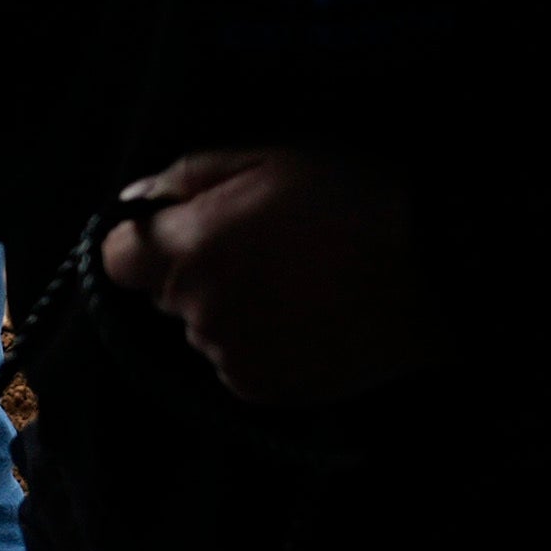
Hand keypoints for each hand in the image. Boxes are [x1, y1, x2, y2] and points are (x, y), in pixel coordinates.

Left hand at [101, 146, 433, 407]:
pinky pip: (240, 363)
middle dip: (199, 270)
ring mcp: (231, 359)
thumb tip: (141, 198)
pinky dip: (262, 343)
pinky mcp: (265, 392)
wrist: (434, 269)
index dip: (144, 241)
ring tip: (299, 282)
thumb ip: (187, 178)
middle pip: (167, 295)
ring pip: (206, 330)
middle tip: (265, 246)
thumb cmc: (351, 199)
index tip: (180, 229)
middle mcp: (198, 314)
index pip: (116, 259)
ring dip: (233, 309)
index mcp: (188, 253)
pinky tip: (310, 317)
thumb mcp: (266, 159)